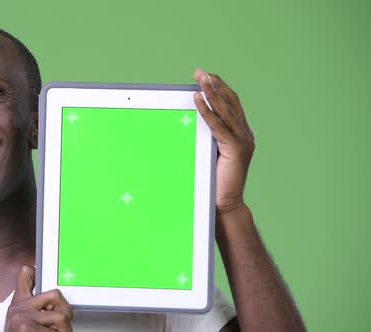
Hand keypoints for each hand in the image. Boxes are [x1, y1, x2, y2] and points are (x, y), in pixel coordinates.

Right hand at [4, 266, 73, 331]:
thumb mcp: (24, 320)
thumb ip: (33, 305)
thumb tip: (42, 286)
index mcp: (19, 305)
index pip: (26, 275)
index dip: (36, 270)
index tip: (39, 269)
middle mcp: (17, 309)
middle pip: (56, 295)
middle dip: (65, 312)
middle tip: (61, 326)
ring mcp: (21, 317)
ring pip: (61, 316)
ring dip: (64, 329)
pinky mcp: (25, 327)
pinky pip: (56, 331)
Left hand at [193, 69, 254, 211]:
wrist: (225, 202)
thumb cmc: (215, 180)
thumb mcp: (212, 151)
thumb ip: (208, 135)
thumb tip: (191, 118)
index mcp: (241, 133)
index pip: (231, 104)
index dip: (219, 88)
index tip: (206, 76)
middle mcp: (245, 134)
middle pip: (229, 102)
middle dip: (214, 84)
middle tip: (200, 72)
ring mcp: (242, 140)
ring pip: (225, 110)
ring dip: (211, 92)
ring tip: (201, 78)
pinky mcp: (235, 148)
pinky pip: (218, 125)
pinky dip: (207, 111)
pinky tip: (198, 99)